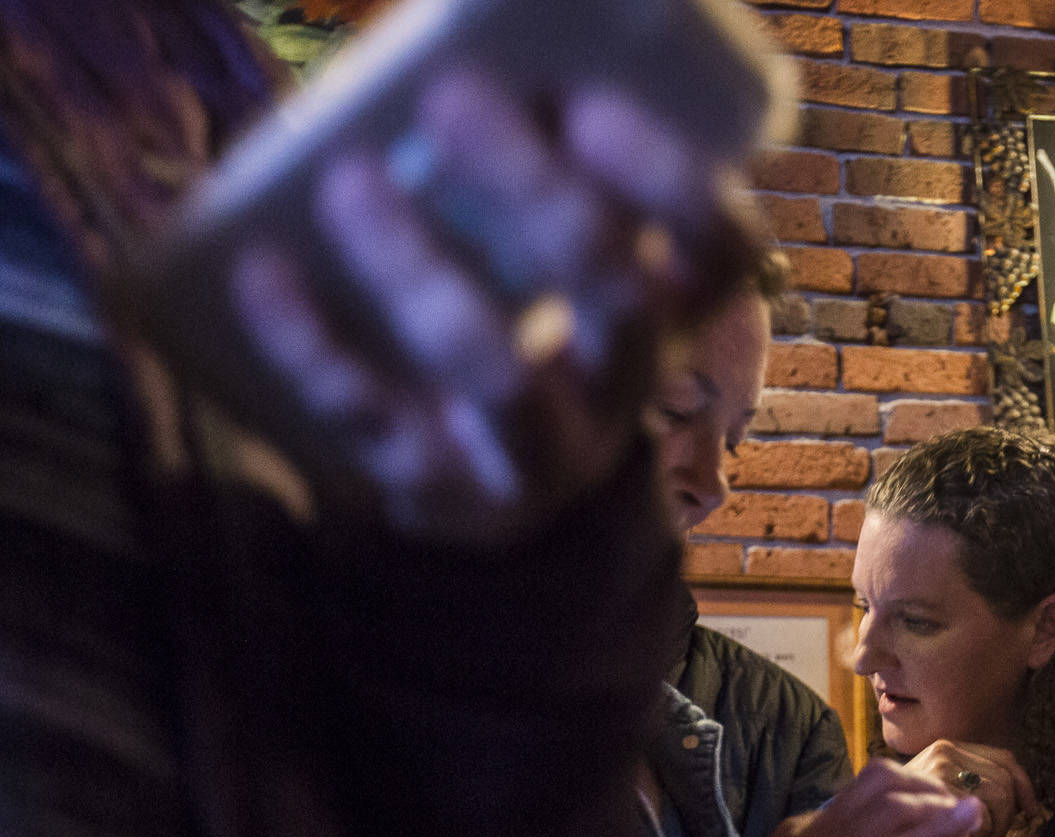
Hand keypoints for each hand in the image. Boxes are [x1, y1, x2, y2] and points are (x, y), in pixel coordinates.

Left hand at [233, 69, 760, 544]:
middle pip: (618, 298)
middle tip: (452, 98)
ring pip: (503, 373)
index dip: (670, 183)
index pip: (718, 255)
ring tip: (348, 180)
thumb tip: (468, 54)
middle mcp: (620, 391)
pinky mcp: (441, 493)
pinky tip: (264, 269)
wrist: (460, 476)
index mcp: (665, 316)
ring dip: (421, 268)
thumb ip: (533, 164)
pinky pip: (377, 420)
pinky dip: (313, 342)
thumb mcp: (539, 245)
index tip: (587, 104)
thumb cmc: (500, 310)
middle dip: (536, 192)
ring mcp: (538, 457)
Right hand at [599, 761, 980, 836]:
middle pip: (882, 782)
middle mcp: (813, 833)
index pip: (861, 791)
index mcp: (798, 830)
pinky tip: (968, 823)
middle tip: (958, 810)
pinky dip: (941, 829)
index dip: (906, 795)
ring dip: (941, 804)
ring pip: (895, 805)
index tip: (932, 814)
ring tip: (971, 814)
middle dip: (928, 788)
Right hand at [902, 740, 1041, 836]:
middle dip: (1009, 813)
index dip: (1025, 786)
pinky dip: (981, 830)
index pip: (1005, 759)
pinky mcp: (935, 790)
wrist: (856, 830)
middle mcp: (945, 750)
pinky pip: (979, 811)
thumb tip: (1022, 802)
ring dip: (996, 825)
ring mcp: (939, 768)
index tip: (1032, 810)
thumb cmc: (896, 818)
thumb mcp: (933, 793)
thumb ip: (967, 788)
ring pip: (998, 793)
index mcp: (949, 748)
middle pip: (1005, 777)